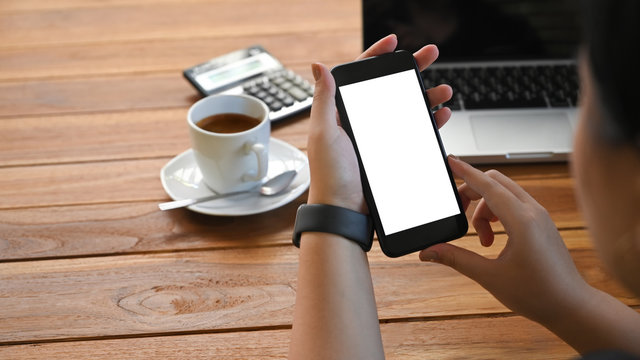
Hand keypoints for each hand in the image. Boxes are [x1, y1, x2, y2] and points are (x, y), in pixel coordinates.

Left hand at [307, 34, 452, 211]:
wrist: (345, 212)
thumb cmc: (330, 175)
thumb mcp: (323, 133)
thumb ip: (323, 99)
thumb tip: (318, 65)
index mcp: (342, 113)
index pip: (360, 76)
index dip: (376, 56)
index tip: (394, 43)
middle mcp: (360, 122)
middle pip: (389, 87)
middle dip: (411, 70)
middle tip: (430, 55)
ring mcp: (377, 138)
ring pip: (406, 108)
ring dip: (426, 95)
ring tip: (444, 89)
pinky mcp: (391, 153)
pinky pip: (413, 132)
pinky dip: (429, 121)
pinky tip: (440, 114)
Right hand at [419, 156, 590, 324]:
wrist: (572, 307)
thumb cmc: (538, 294)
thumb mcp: (489, 277)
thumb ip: (456, 259)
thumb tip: (429, 252)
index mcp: (522, 221)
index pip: (487, 185)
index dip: (466, 172)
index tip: (450, 161)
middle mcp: (533, 212)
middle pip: (495, 183)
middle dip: (472, 193)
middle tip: (459, 214)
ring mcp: (541, 216)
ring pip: (505, 193)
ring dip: (485, 208)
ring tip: (482, 239)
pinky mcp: (543, 223)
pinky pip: (515, 204)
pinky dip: (498, 213)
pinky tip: (494, 238)